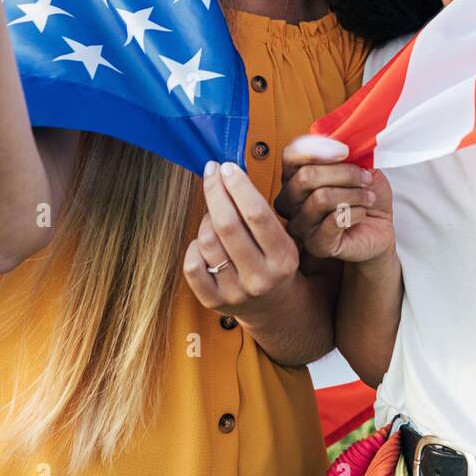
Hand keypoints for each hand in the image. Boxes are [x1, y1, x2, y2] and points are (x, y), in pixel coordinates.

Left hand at [183, 161, 300, 319]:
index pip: (256, 214)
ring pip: (207, 241)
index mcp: (283, 258)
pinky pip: (192, 266)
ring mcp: (235, 292)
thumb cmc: (275, 262)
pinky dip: (194, 246)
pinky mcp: (213, 302)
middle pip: (227, 224)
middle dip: (215, 191)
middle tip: (211, 172)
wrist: (275, 309)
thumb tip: (229, 174)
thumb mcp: (283, 239)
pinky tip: (204, 240)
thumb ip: (260, 213)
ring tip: (214, 212)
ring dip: (206, 218)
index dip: (238, 185)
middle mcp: (259, 277)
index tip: (227, 166)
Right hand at [275, 135, 393, 262]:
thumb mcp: (360, 165)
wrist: (379, 228)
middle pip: (306, 177)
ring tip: (368, 197)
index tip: (345, 151)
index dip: (317, 149)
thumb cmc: (364, 196)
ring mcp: (300, 224)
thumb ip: (347, 151)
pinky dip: (355, 213)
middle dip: (344, 173)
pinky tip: (362, 213)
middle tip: (366, 178)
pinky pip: (333, 221)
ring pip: (320, 198)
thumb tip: (343, 140)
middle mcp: (290, 200)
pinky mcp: (316, 244)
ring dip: (353, 194)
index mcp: (295, 176)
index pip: (291, 155)